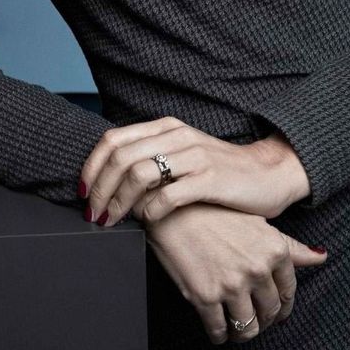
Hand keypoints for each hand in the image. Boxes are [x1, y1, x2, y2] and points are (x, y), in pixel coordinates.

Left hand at [78, 116, 309, 227]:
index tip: (82, 192)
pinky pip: (167, 195)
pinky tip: (147, 222)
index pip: (112, 140)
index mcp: (165, 127)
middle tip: (93, 214)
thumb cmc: (218, 171)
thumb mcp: (181, 154)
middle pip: (120, 158)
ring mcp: (194, 156)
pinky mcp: (210, 179)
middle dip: (99, 189)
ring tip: (111, 222)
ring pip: (139, 174)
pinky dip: (149, 211)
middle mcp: (176, 135)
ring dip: (118, 202)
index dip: (91, 167)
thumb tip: (107, 180)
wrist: (267, 173)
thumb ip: (150, 158)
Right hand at [144, 201, 327, 344]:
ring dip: (242, 331)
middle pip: (269, 313)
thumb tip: (321, 257)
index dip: (282, 307)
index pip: (288, 293)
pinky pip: (219, 331)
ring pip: (247, 328)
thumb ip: (291, 247)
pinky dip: (219, 335)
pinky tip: (216, 328)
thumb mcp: (258, 222)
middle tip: (251, 316)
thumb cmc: (214, 210)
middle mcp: (257, 269)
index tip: (274, 312)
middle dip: (262, 319)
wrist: (173, 207)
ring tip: (234, 324)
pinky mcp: (205, 297)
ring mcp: (231, 284)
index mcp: (274, 250)